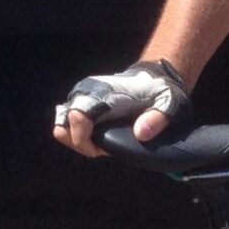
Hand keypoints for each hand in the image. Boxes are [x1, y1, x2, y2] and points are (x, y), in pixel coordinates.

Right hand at [54, 60, 192, 158]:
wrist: (150, 78)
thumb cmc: (158, 93)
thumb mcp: (168, 104)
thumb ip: (158, 118)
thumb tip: (140, 134)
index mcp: (103, 94)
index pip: (77, 118)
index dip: (83, 141)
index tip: (101, 151)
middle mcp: (85, 93)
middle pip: (63, 125)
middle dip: (80, 143)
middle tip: (103, 148)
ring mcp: (80, 97)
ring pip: (61, 125)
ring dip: (77, 140)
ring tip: (100, 143)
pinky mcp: (79, 102)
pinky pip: (66, 123)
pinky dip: (78, 135)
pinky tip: (99, 136)